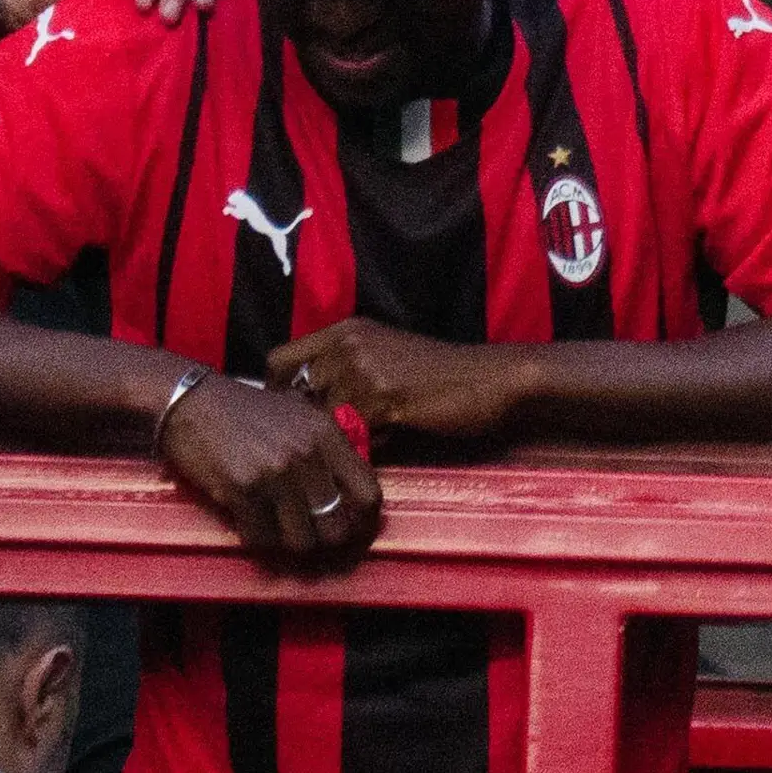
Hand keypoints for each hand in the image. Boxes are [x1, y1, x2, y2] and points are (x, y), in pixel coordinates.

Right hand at [160, 371, 381, 568]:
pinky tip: (255, 527)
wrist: (193, 403)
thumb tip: (348, 490)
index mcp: (328, 436)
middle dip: (327, 539)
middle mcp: (306, 456)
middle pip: (336, 525)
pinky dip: (260, 540)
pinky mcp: (240, 491)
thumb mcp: (302, 416)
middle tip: (316, 539)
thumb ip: (329, 448)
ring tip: (283, 533)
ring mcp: (273, 475)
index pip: (368, 493)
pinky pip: (262, 537)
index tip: (354, 530)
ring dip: (292, 543)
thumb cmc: (248, 411)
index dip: (364, 521)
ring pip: (301, 539)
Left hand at [270, 320, 533, 446]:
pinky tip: (390, 437)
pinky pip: (349, 433)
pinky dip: (364, 443)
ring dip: (339, 434)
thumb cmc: (443, 374)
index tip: (292, 414)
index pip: (278, 359)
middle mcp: (350, 343)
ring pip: (320, 418)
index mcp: (348, 329)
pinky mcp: (383, 397)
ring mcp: (365, 368)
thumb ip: (346, 371)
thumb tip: (301, 407)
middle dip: (309, 420)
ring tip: (372, 435)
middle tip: (334, 435)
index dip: (276, 391)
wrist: (495, 379)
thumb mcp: (387, 358)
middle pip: (294, 395)